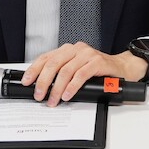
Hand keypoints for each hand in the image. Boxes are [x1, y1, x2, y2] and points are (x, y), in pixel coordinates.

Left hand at [20, 42, 148, 106]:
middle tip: (39, 95)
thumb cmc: (98, 71)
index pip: (46, 57)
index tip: (26, 82)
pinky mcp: (98, 62)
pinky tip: (67, 95)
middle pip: (53, 63)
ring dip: (57, 87)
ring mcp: (87, 54)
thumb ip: (62, 73)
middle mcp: (76, 49)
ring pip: (66, 70)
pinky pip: (81, 74)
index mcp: (68, 49)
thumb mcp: (76, 69)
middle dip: (43, 81)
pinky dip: (72, 86)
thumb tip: (43, 87)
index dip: (34, 70)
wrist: (121, 68)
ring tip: (53, 100)